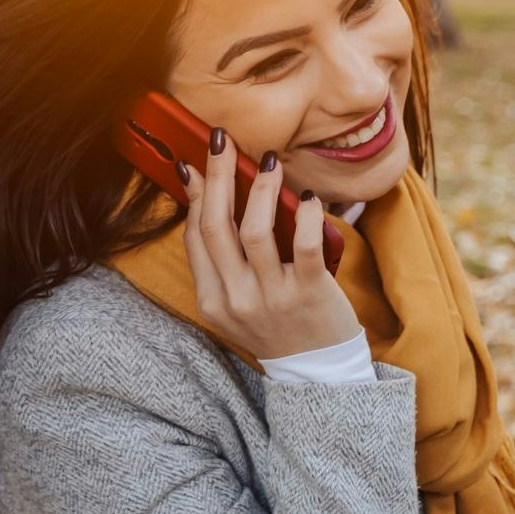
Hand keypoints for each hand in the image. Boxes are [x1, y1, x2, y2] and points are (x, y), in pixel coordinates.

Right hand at [177, 126, 362, 360]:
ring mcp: (271, 298)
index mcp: (212, 299)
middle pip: (217, 225)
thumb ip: (221, 257)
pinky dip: (308, 216)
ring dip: (262, 188)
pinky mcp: (309, 294)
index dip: (197, 193)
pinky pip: (305, 245)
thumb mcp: (236, 300)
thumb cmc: (278, 326)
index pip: (196, 235)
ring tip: (270, 161)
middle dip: (218, 175)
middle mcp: (236, 299)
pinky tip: (309, 199)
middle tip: (223, 139)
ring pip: (255, 231)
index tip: (198, 160)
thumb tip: (208, 193)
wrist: (318, 374)